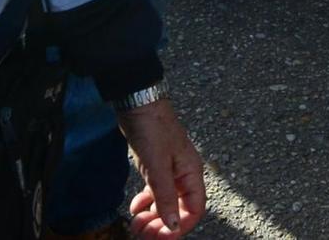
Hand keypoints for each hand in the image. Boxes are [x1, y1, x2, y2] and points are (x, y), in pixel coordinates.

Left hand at [121, 99, 205, 236]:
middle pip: (179, 210)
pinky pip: (155, 193)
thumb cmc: (153, 128)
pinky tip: (135, 208)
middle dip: (162, 225)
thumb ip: (165, 197)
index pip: (194, 210)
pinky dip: (146, 204)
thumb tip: (173, 226)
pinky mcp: (156, 167)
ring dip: (153, 218)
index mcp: (191, 173)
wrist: (139, 102)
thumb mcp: (157, 166)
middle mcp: (184, 175)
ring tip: (136, 225)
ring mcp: (170, 171)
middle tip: (142, 233)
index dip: (179, 227)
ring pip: (166, 203)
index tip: (160, 236)